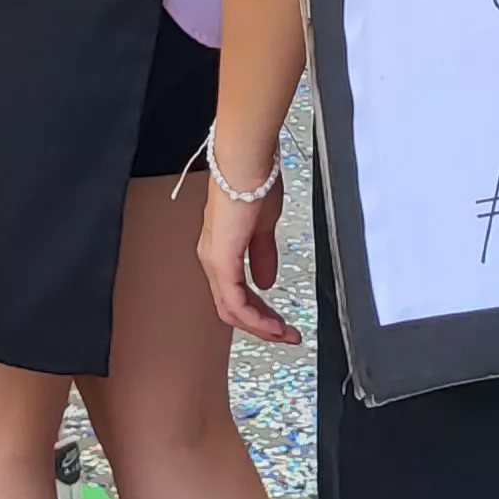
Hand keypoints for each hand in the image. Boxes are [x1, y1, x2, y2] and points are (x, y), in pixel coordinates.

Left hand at [197, 168, 295, 343]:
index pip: (235, 293)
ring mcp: (215, 261)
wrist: (246, 163)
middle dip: (261, 325)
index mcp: (221, 249)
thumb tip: (266, 281)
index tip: (280, 323)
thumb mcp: (263, 226)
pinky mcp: (222, 262)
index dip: (258, 312)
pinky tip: (273, 325)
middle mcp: (212, 258)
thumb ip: (263, 255)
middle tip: (286, 335)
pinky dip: (256, 318)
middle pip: (231, 308)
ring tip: (284, 334)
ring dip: (260, 326)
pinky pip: (236, 301)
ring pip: (232, 310)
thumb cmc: (253, 182)